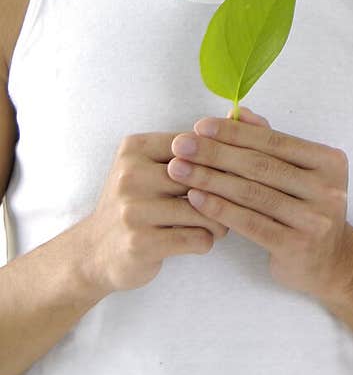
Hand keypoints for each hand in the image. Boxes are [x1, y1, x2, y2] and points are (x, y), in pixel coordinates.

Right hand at [77, 133, 229, 294]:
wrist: (93, 252)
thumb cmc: (133, 205)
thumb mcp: (146, 167)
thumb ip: (183, 151)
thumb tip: (237, 123)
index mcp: (134, 149)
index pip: (194, 145)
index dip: (219, 160)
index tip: (230, 173)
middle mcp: (131, 175)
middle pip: (200, 176)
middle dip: (224, 192)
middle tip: (233, 203)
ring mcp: (133, 210)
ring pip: (203, 209)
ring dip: (219, 221)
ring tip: (220, 225)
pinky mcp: (141, 242)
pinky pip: (196, 237)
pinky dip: (206, 240)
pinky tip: (201, 240)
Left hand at [167, 110, 351, 301]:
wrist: (332, 262)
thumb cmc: (306, 209)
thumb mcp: (299, 172)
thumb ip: (271, 142)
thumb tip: (239, 113)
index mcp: (329, 162)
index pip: (274, 141)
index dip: (234, 132)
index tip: (199, 126)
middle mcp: (326, 188)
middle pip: (260, 166)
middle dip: (215, 153)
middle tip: (181, 145)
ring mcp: (313, 219)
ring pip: (252, 193)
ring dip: (210, 178)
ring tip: (178, 169)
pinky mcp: (296, 246)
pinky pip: (250, 222)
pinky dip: (219, 208)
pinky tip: (195, 198)